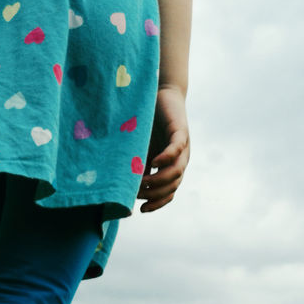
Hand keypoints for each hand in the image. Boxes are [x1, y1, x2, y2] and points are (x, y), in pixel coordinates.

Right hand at [139, 86, 189, 212]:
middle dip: (154, 194)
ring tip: (142, 182)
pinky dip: (166, 158)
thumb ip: (136, 167)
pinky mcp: (180, 132)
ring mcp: (182, 147)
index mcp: (171, 167)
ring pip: (176, 172)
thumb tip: (121, 187)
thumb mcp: (140, 150)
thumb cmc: (149, 123)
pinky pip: (176, 150)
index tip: (142, 210)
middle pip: (172, 186)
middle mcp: (179, 160)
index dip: (157, 203)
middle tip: (137, 194)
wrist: (162, 94)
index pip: (168, 192)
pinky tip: (154, 163)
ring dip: (158, 181)